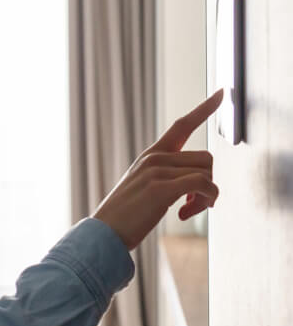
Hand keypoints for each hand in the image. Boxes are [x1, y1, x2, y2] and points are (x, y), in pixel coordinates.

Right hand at [91, 88, 223, 250]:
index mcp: (151, 155)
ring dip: (207, 197)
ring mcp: (156, 171)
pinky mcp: (161, 188)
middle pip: (206, 159)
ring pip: (207, 173)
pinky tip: (184, 214)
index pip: (182, 125)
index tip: (222, 92)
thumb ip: (166, 177)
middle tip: (195, 205)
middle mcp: (154, 158)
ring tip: (188, 211)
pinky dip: (205, 201)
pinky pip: (202, 185)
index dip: (204, 109)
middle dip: (209, 184)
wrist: (103, 233)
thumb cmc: (125, 216)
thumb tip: (198, 184)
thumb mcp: (144, 188)